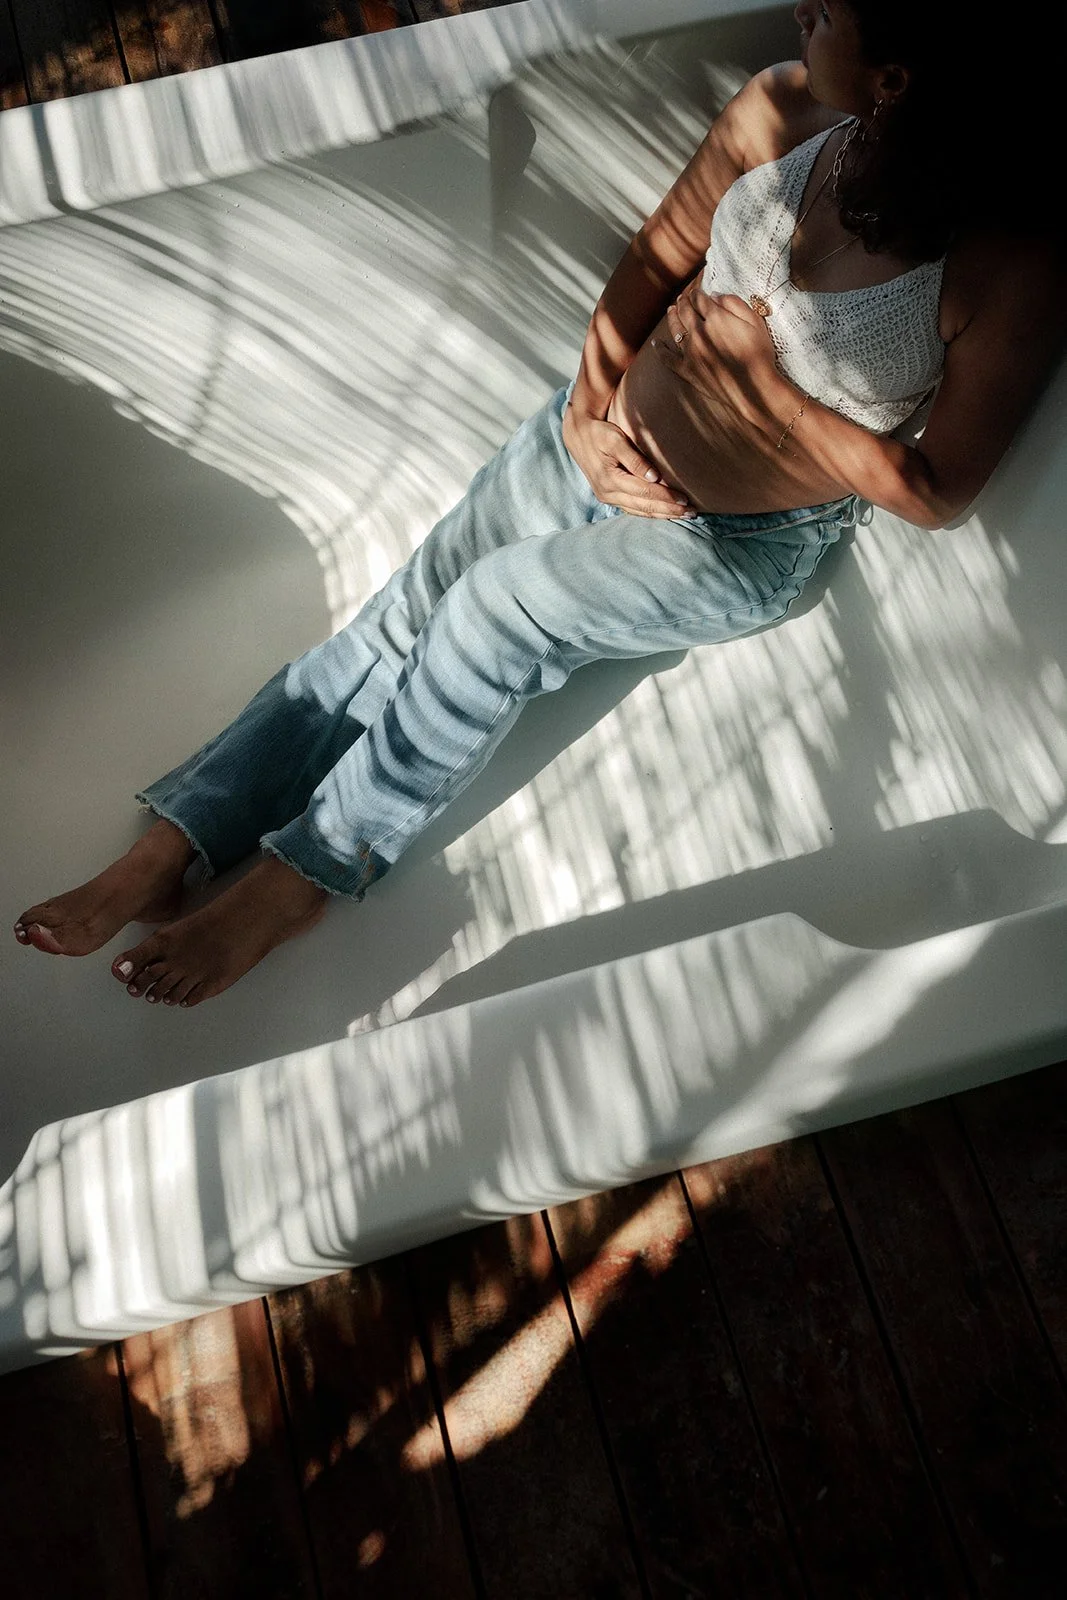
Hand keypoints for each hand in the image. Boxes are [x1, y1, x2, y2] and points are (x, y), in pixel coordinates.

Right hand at [561, 404, 692, 518]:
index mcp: (610, 479)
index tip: (685, 499)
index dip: (666, 497)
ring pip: (639, 511)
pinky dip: (650, 513)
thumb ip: (634, 459)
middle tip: (692, 512)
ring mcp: (607, 497)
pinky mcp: (609, 497)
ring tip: (683, 515)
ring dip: (662, 514)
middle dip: (668, 510)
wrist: (578, 435)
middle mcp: (608, 493)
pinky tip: (664, 513)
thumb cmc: (600, 433)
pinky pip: (632, 509)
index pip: (644, 492)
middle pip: (644, 506)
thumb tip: (654, 477)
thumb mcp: (615, 440)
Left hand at [653, 289, 786, 427]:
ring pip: (675, 329)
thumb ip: (734, 303)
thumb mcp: (755, 321)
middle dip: (683, 301)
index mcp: (715, 318)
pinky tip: (655, 344)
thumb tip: (714, 295)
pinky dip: (660, 350)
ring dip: (672, 317)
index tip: (696, 291)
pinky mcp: (687, 370)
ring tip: (671, 310)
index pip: (699, 299)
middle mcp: (699, 332)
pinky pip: (668, 359)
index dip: (697, 292)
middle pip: (685, 311)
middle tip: (682, 298)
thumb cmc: (759, 354)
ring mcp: (690, 352)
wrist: (754, 389)